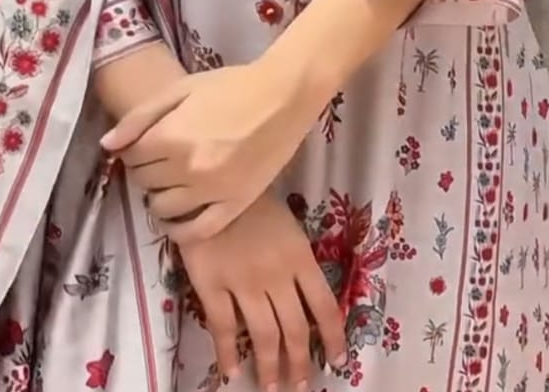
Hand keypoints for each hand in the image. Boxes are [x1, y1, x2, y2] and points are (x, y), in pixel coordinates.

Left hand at [100, 62, 315, 239]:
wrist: (282, 97)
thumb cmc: (230, 86)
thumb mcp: (182, 89)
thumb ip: (140, 117)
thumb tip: (108, 145)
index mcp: (172, 135)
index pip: (131, 158)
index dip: (133, 151)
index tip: (144, 146)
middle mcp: (187, 168)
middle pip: (145, 182)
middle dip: (146, 171)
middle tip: (159, 161)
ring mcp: (212, 191)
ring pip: (164, 209)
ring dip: (159, 197)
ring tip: (171, 183)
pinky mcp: (234, 206)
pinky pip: (196, 232)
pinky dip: (180, 231)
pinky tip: (178, 218)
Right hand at [177, 192, 346, 390]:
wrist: (211, 178)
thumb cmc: (253, 197)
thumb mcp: (288, 225)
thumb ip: (297, 261)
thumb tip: (306, 302)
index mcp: (300, 257)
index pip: (325, 306)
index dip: (333, 338)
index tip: (337, 361)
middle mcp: (276, 275)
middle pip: (295, 330)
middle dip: (299, 363)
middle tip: (300, 387)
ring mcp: (243, 282)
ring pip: (263, 335)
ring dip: (270, 367)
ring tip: (272, 388)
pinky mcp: (211, 284)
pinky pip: (223, 327)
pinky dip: (227, 353)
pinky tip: (231, 371)